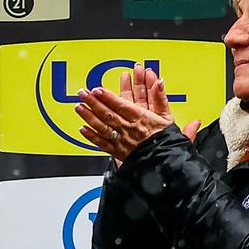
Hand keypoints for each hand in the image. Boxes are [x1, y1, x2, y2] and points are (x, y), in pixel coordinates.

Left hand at [74, 64, 196, 163]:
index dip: (108, 97)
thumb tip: (160, 82)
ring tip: (79, 106)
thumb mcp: (169, 119)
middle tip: (82, 93)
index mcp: (142, 120)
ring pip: (103, 127)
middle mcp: (130, 130)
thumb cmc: (168, 143)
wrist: (167, 167)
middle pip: (108, 114)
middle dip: (94, 102)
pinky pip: (103, 144)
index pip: (122, 106)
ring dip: (89, 116)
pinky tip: (82, 129)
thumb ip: (162, 98)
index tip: (97, 89)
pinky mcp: (119, 153)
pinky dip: (91, 136)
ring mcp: (122, 141)